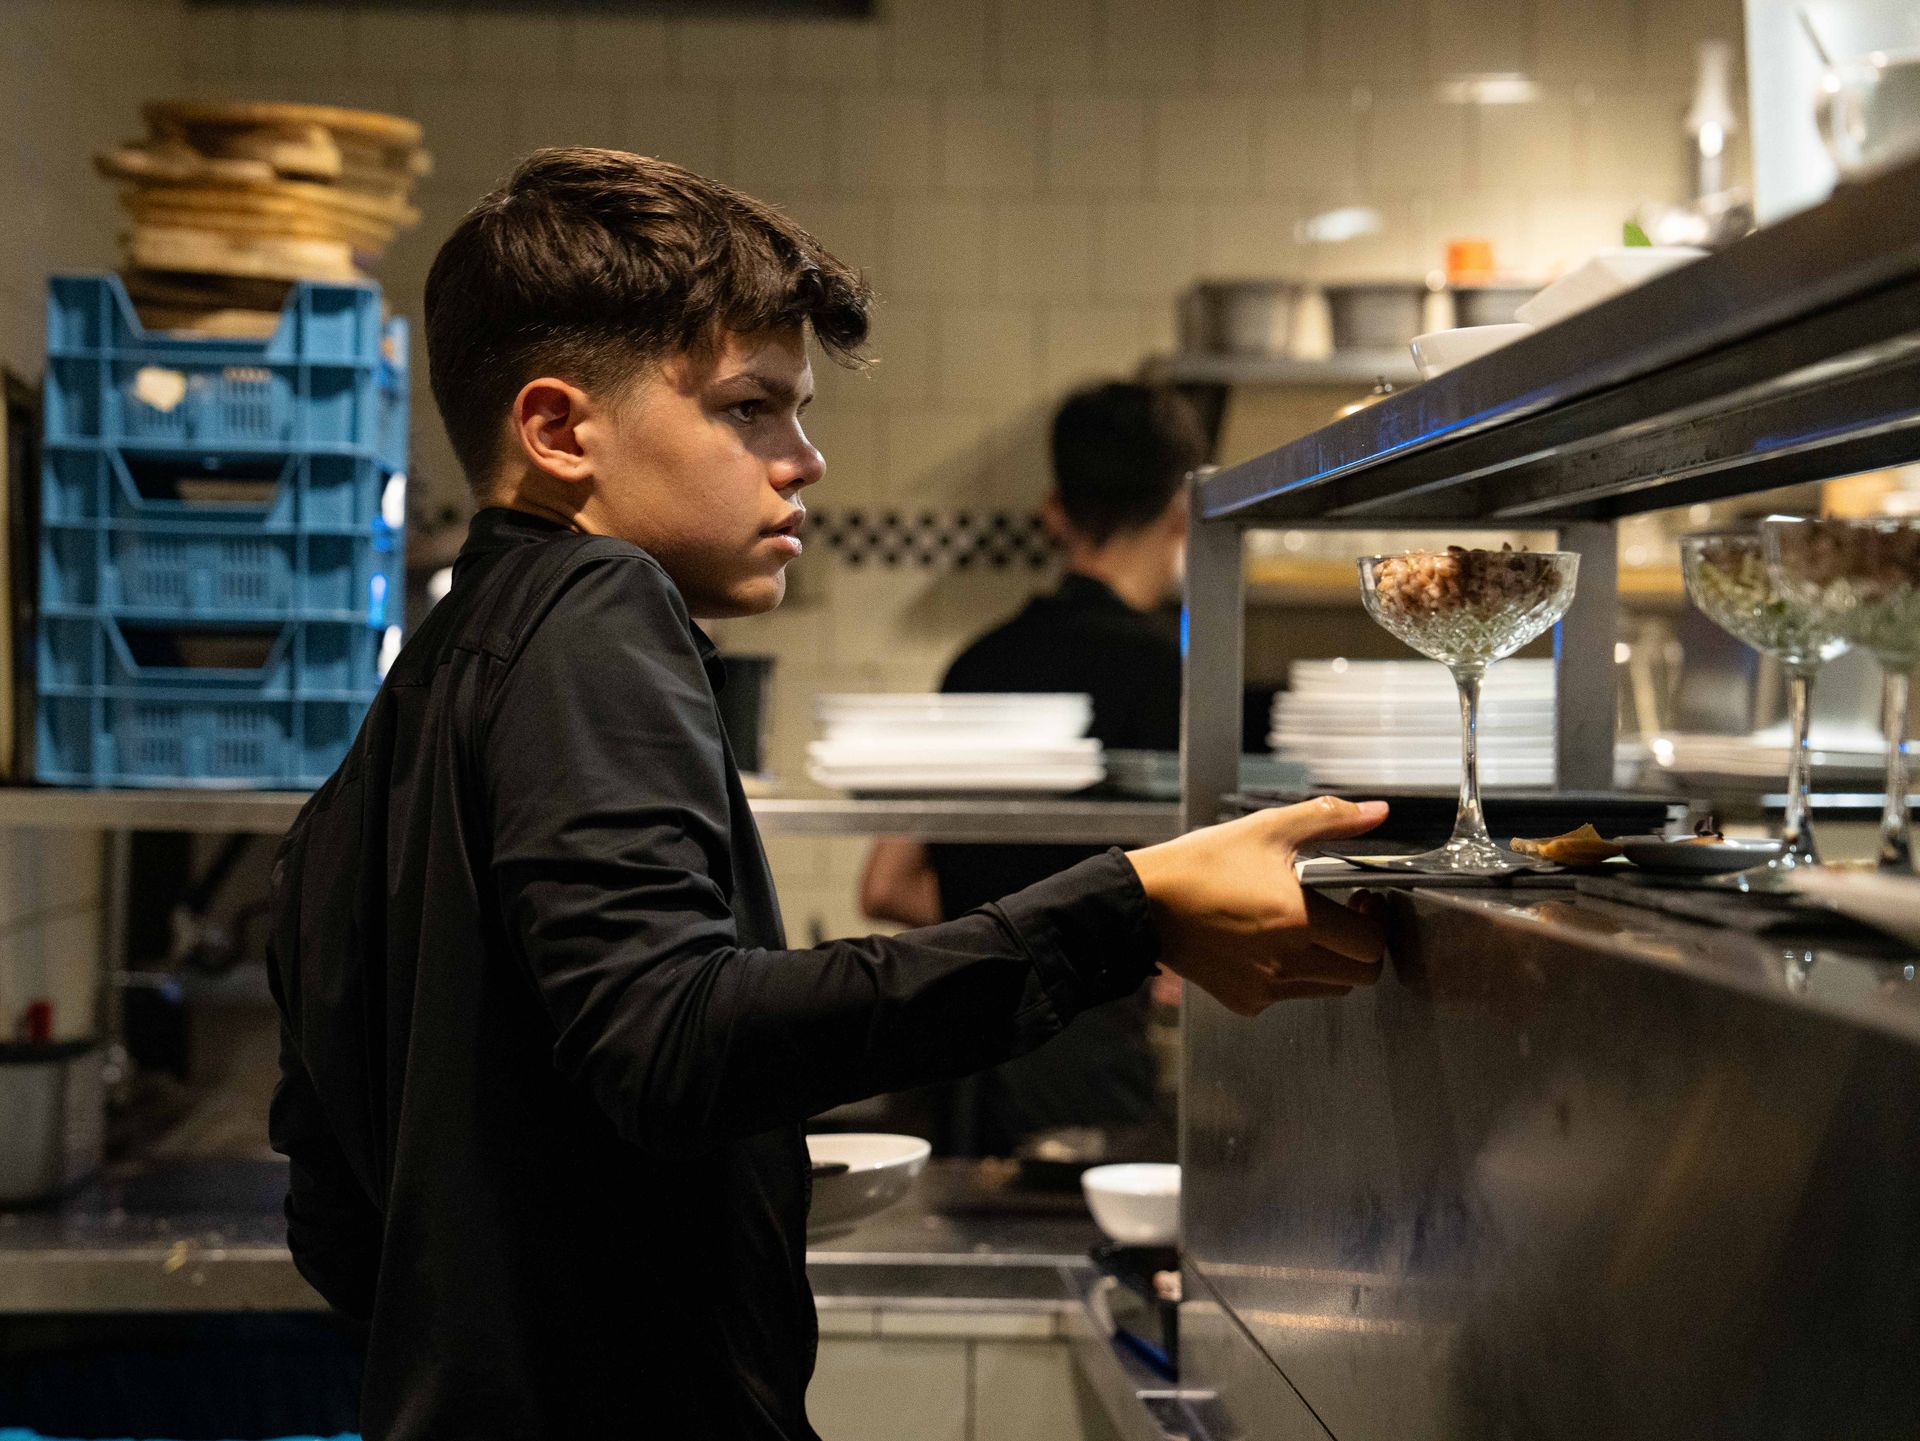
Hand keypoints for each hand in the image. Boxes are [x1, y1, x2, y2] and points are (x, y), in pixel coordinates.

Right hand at [1124, 797, 1389, 1015]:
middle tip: (1348, 915)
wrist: (1144, 904)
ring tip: (1310, 926)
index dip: (1378, 920)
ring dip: (1333, 960)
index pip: (1371, 942)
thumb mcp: (1267, 830)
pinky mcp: (1246, 1000)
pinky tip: (1274, 943)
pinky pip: (1291, 994)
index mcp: (1298, 920)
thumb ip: (1329, 820)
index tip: (1365, 899)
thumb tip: (1375, 812)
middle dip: (1364, 945)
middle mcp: (1286, 961)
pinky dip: (1296, 974)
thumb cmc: (1199, 867)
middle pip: (1361, 974)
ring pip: (1331, 987)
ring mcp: (1266, 987)